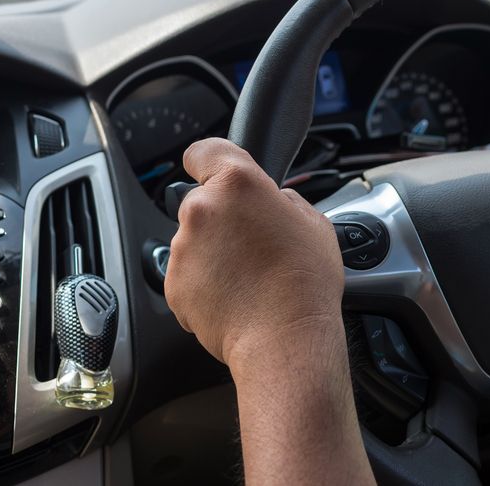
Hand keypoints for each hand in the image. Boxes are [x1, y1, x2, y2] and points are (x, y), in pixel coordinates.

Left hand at [164, 138, 343, 369]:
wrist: (284, 338)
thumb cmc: (305, 283)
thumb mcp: (314, 224)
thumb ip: (285, 202)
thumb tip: (275, 203)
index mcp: (238, 184)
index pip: (204, 150)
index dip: (209, 160)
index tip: (212, 170)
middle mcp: (203, 209)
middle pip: (203, 201)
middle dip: (223, 217)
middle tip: (253, 243)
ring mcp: (184, 247)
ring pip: (195, 239)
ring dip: (214, 251)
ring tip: (248, 275)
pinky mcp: (174, 282)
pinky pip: (188, 272)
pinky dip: (205, 281)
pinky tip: (234, 294)